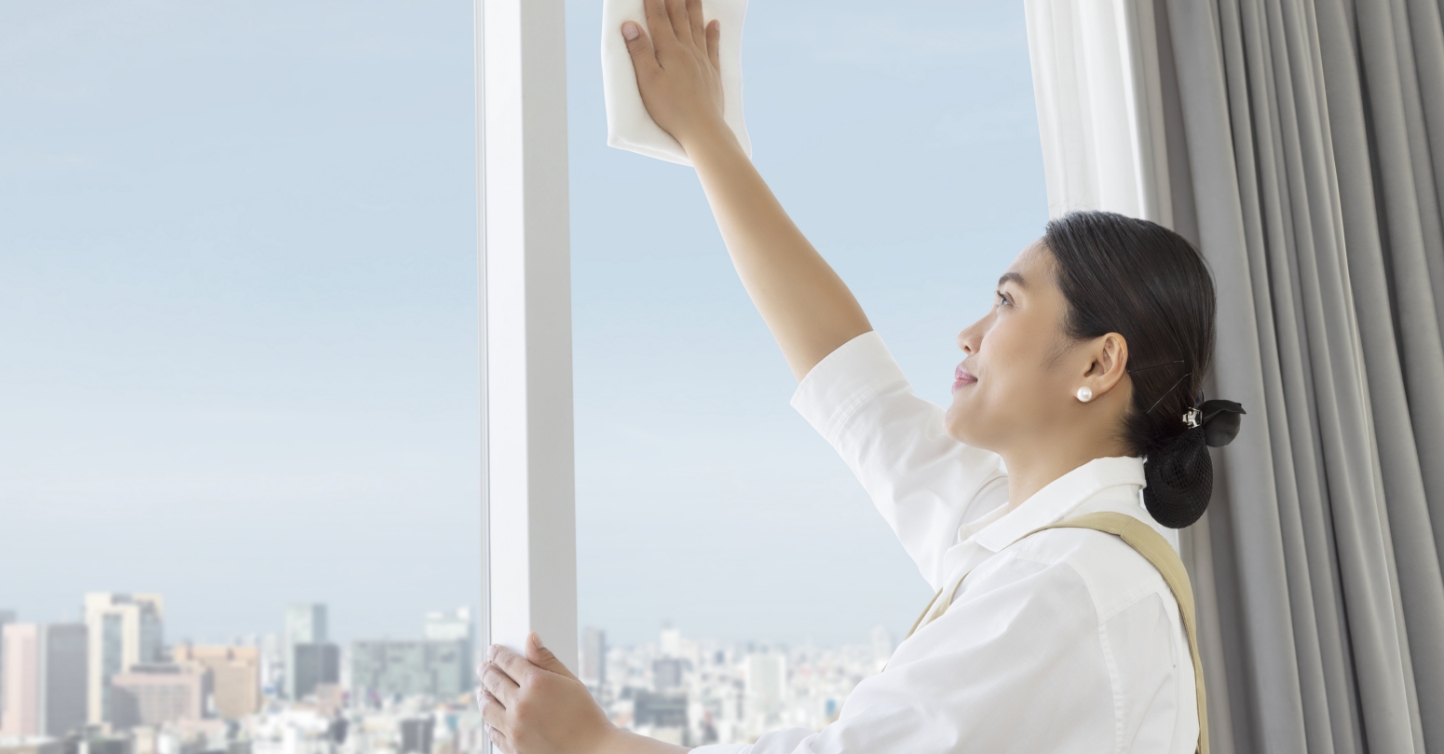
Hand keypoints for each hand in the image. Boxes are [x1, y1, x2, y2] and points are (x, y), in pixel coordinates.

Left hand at [478, 633, 615, 753]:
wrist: (591, 751)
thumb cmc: (586, 715)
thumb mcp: (570, 681)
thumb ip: (546, 659)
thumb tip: (531, 638)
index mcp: (536, 683)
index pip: (508, 661)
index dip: (498, 653)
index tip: (493, 650)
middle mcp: (521, 704)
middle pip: (494, 682)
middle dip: (486, 671)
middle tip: (483, 667)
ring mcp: (515, 726)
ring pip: (487, 707)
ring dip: (483, 696)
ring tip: (483, 691)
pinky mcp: (514, 746)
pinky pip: (492, 731)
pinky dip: (488, 722)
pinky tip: (489, 718)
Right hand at [622, 0, 731, 153]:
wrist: (703, 129)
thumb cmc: (671, 108)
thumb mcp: (648, 81)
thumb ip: (639, 52)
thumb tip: (629, 25)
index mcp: (669, 51)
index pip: (658, 18)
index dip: (652, 0)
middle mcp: (687, 50)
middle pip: (679, 17)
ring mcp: (702, 61)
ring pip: (697, 27)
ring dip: (694, 7)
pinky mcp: (712, 73)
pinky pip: (713, 47)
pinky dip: (713, 33)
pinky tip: (714, 23)